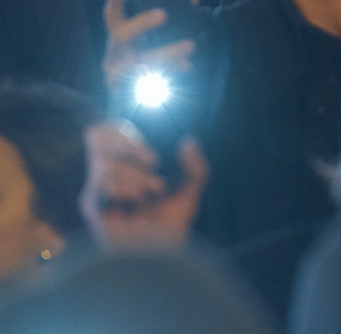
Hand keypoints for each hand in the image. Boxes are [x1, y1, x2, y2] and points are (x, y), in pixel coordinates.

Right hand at [79, 121, 206, 249]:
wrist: (155, 255)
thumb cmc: (171, 228)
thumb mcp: (190, 193)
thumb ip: (196, 167)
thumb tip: (188, 141)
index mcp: (128, 175)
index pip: (112, 139)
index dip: (129, 139)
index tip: (155, 159)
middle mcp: (110, 181)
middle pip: (102, 141)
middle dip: (132, 149)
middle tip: (155, 166)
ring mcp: (98, 193)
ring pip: (106, 160)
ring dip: (134, 174)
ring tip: (149, 193)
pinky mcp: (92, 205)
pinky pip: (102, 178)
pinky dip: (123, 185)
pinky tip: (134, 200)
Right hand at [103, 0, 194, 94]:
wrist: (132, 104)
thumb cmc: (145, 61)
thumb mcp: (151, 40)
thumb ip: (171, 17)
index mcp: (118, 38)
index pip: (111, 15)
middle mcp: (115, 54)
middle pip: (123, 36)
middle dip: (142, 23)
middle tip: (164, 13)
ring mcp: (120, 75)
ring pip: (140, 60)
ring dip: (167, 53)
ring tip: (190, 45)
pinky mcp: (132, 93)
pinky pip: (151, 82)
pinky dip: (171, 73)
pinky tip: (187, 67)